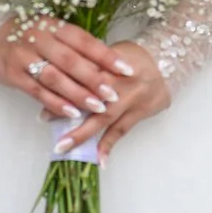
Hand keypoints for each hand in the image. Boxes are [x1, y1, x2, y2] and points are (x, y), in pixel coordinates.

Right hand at [0, 17, 129, 123]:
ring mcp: (24, 56)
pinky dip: (56, 103)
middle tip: (113, 95)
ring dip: (77, 94)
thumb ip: (72, 45)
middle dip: (94, 79)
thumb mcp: (50, 31)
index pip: (83, 40)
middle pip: (70, 60)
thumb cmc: (28, 35)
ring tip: (97, 107)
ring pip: (55, 77)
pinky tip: (72, 113)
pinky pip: (37, 91)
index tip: (127, 69)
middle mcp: (38, 38)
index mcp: (52, 25)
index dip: (106, 55)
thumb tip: (106, 62)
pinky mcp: (12, 74)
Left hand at [55, 41, 168, 163]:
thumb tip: (62, 79)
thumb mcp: (109, 51)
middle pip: (89, 96)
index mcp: (107, 61)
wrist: (168, 61)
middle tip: (44, 120)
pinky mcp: (141, 112)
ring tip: (64, 147)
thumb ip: (89, 64)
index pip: (80, 72)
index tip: (42, 92)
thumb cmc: (133, 55)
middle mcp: (118, 81)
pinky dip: (110, 145)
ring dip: (83, 133)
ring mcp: (130, 99)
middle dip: (66, 109)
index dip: (61, 84)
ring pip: (103, 117)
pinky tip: (100, 160)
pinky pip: (122, 131)